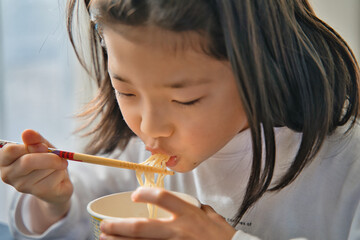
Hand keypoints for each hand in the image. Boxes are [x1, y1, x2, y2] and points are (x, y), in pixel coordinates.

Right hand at [0, 129, 72, 231]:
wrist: (57, 183)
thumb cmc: (46, 161)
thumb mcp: (42, 147)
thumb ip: (36, 140)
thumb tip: (27, 132)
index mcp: (5, 160)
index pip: (10, 150)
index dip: (30, 146)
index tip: (44, 146)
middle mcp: (8, 175)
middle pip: (28, 162)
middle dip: (49, 156)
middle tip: (60, 156)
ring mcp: (22, 186)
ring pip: (45, 169)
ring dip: (58, 164)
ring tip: (56, 167)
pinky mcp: (38, 193)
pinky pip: (54, 177)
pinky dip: (62, 173)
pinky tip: (58, 177)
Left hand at [100, 187, 235, 239]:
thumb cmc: (224, 238)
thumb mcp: (214, 218)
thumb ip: (202, 210)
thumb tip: (196, 205)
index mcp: (189, 215)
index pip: (164, 198)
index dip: (146, 193)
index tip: (135, 195)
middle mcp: (179, 231)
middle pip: (142, 227)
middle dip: (120, 226)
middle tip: (105, 225)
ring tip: (105, 239)